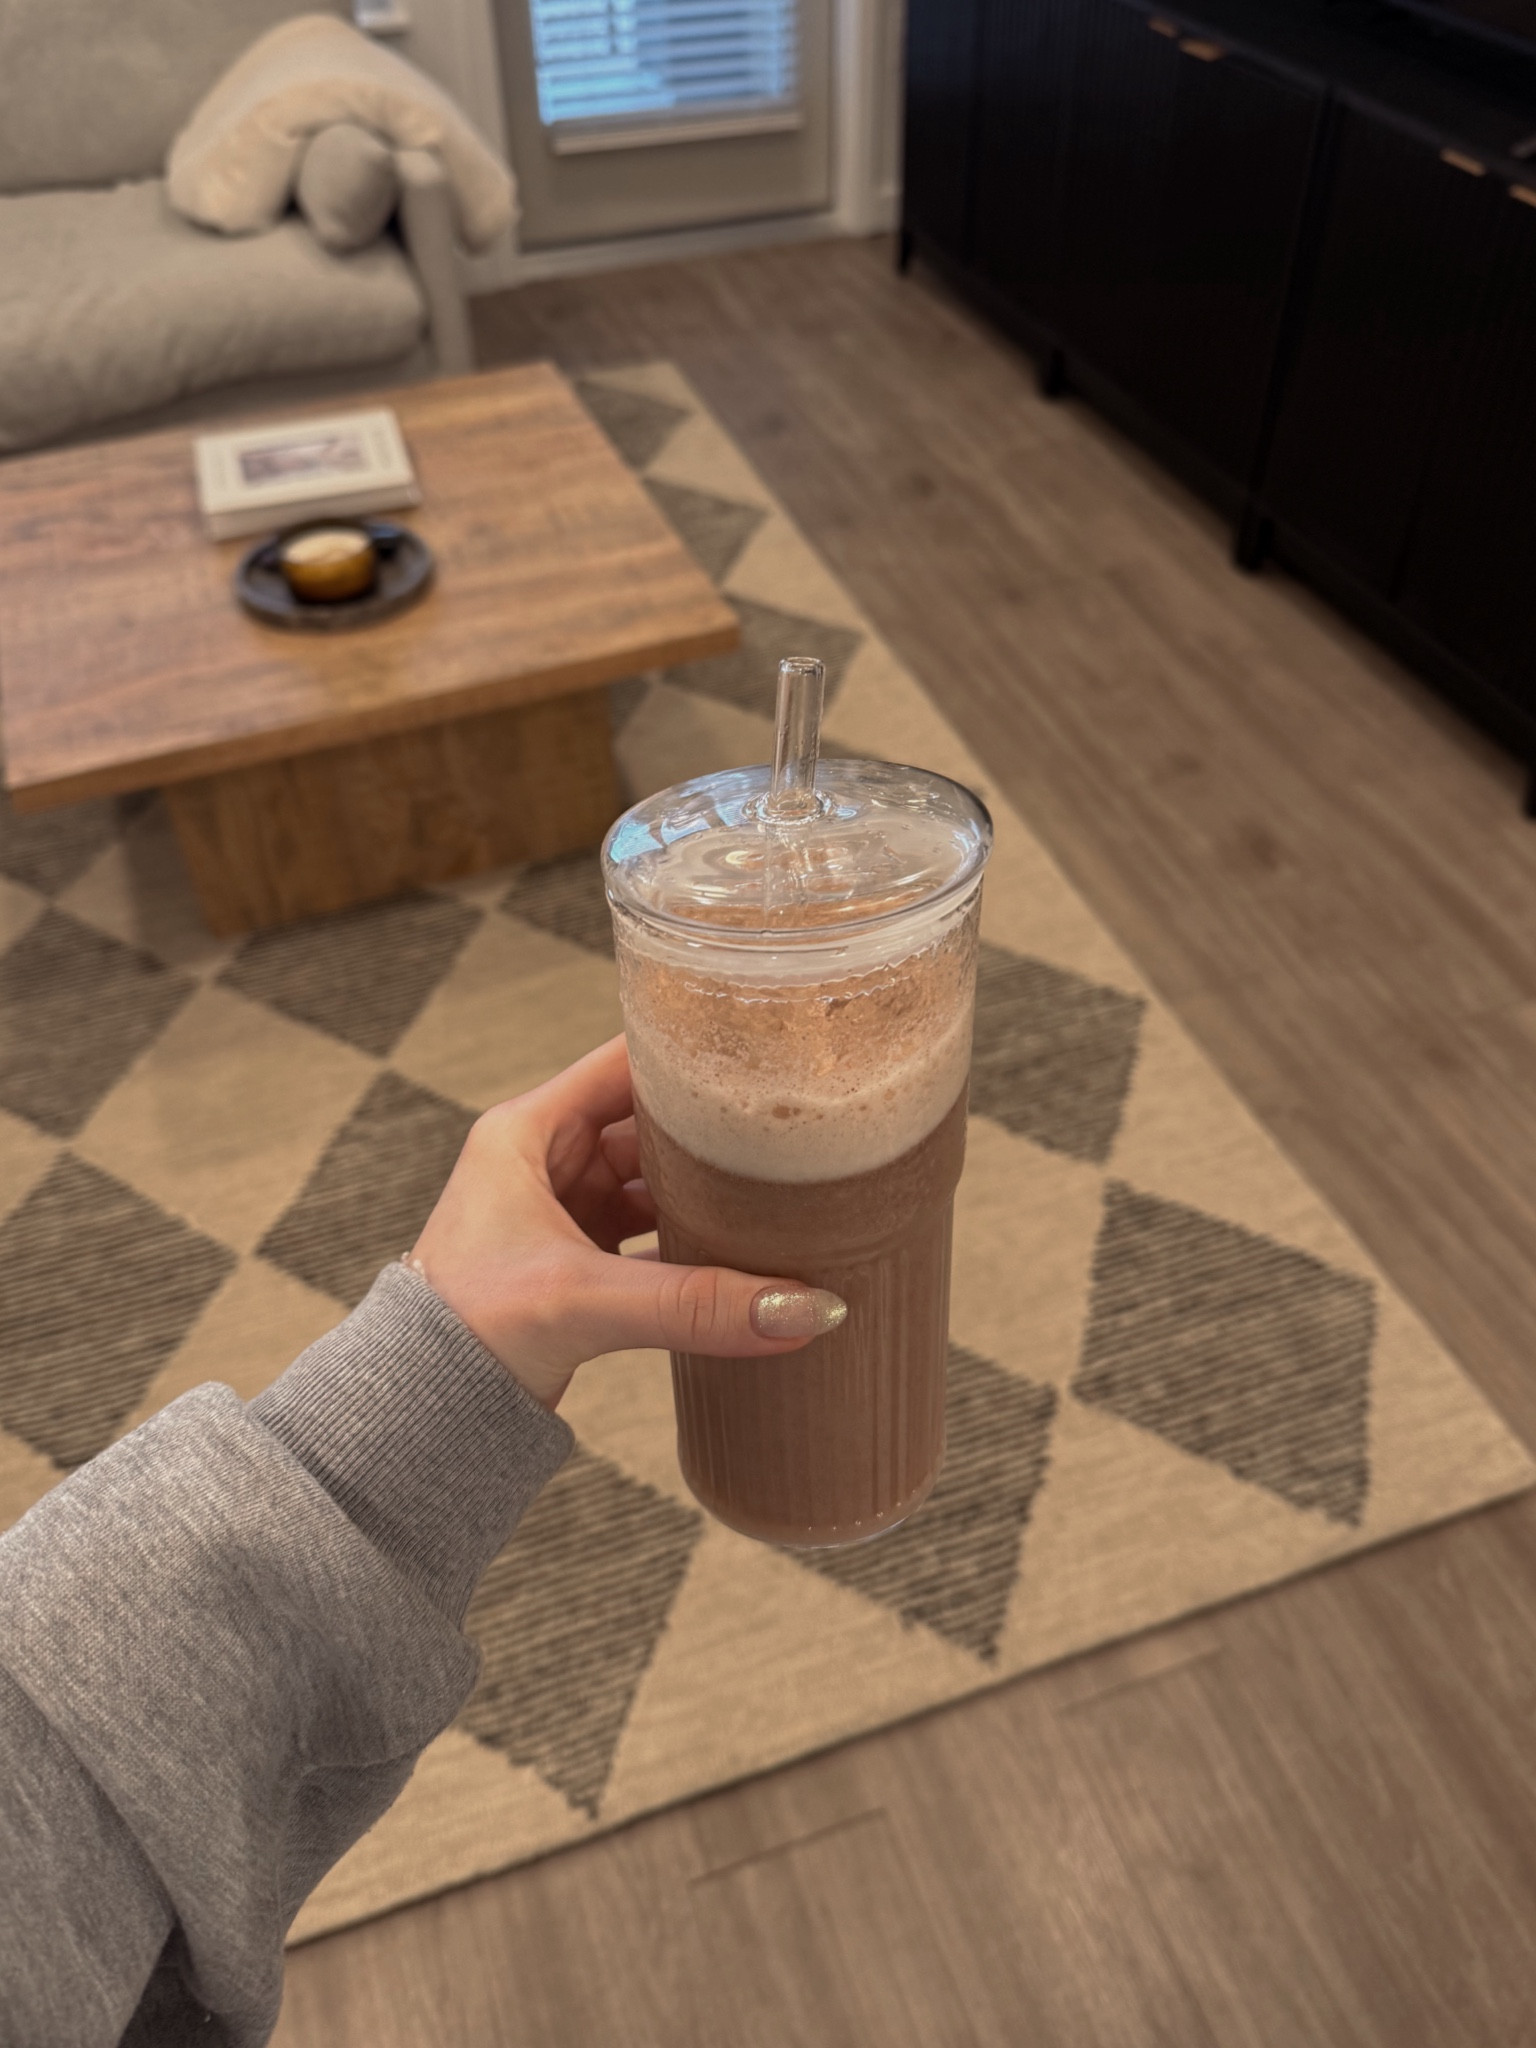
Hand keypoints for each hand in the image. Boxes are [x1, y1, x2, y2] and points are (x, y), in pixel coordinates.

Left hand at [409, 1035, 845, 1409]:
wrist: (415, 1417)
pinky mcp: (577, 1266)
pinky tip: (742, 1254)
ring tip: (780, 1191)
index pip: (624, 1062)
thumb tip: (802, 1308)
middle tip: (790, 1129)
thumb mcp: (581, 1301)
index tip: (759, 1054)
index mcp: (526, 1132)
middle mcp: (544, 1161)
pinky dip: (692, 1241)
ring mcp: (563, 1213)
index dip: (688, 1054)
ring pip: (655, 1183)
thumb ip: (692, 1303)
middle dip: (712, 1132)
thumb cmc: (459, 1334)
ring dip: (707, 1192)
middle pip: (650, 1123)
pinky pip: (651, 1234)